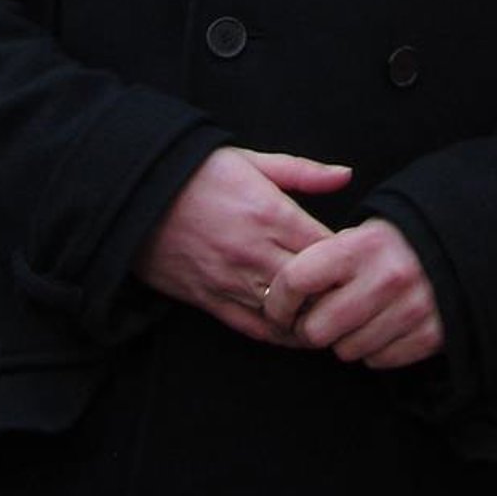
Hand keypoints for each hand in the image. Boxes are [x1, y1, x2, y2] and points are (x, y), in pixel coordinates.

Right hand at [134, 147, 351, 343]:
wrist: (139, 195)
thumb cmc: (201, 173)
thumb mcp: (254, 160)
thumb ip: (304, 172)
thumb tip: (346, 175)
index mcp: (270, 213)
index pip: (327, 249)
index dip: (348, 257)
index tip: (357, 258)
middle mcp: (254, 252)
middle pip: (313, 288)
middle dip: (335, 292)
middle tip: (350, 292)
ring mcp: (231, 280)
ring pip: (287, 316)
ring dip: (310, 317)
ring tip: (329, 314)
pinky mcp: (210, 301)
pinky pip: (253, 328)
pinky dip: (279, 335)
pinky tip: (296, 332)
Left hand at [264, 217, 443, 369]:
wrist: (458, 248)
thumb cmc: (393, 244)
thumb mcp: (360, 235)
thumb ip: (323, 260)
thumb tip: (281, 298)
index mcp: (363, 245)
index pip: (298, 279)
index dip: (279, 300)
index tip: (277, 308)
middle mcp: (387, 277)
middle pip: (317, 329)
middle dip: (313, 328)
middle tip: (321, 317)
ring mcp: (411, 309)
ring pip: (346, 351)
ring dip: (346, 340)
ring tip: (360, 316)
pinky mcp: (429, 335)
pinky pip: (377, 361)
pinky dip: (375, 350)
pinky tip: (384, 326)